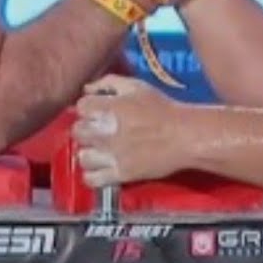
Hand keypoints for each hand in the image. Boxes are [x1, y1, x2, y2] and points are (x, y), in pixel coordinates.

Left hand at [72, 75, 188, 186]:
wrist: (185, 136)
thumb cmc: (162, 108)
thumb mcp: (137, 86)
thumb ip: (109, 82)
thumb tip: (87, 88)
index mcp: (108, 108)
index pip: (80, 107)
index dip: (89, 108)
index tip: (98, 111)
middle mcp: (104, 132)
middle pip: (77, 132)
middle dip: (86, 129)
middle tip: (99, 130)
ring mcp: (110, 156)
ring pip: (82, 157)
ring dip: (90, 152)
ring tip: (100, 150)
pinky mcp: (119, 175)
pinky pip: (92, 179)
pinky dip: (92, 175)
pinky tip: (101, 168)